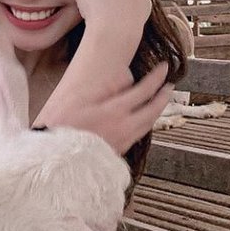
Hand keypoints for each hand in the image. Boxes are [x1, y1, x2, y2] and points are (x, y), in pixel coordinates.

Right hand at [35, 61, 172, 153]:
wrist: (60, 162)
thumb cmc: (63, 130)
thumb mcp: (78, 101)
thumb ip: (104, 88)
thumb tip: (125, 76)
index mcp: (115, 111)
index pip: (144, 90)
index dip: (157, 77)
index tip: (164, 68)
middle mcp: (125, 126)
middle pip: (153, 109)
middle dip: (163, 95)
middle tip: (169, 85)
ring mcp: (123, 141)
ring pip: (149, 124)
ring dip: (158, 110)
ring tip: (160, 102)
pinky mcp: (119, 152)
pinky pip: (140, 134)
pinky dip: (147, 124)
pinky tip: (144, 122)